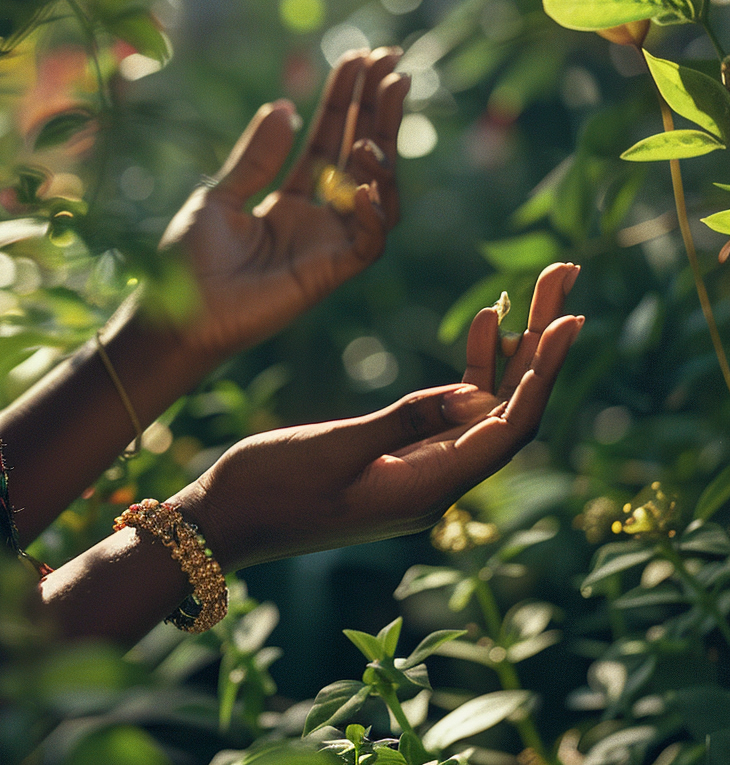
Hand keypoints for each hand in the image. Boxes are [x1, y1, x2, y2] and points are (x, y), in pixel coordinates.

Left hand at [158, 48, 409, 364]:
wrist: (177, 314)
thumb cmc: (190, 261)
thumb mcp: (220, 196)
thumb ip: (258, 157)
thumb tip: (285, 106)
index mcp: (290, 200)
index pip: (329, 141)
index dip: (345, 101)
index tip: (360, 57)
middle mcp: (317, 220)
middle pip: (361, 156)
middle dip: (377, 109)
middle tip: (392, 60)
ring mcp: (328, 246)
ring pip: (380, 194)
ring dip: (385, 147)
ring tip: (384, 101)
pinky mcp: (331, 273)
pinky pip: (371, 241)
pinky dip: (374, 211)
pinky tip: (364, 180)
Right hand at [178, 263, 582, 570]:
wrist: (224, 521)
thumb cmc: (269, 487)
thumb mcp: (335, 449)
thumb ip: (405, 422)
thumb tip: (476, 393)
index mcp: (427, 488)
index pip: (508, 427)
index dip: (544, 373)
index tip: (571, 318)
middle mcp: (437, 482)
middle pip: (508, 408)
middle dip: (539, 343)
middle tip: (564, 275)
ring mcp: (420, 470)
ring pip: (485, 404)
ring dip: (511, 349)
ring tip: (531, 288)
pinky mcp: (400, 457)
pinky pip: (452, 409)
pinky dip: (469, 367)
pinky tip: (482, 325)